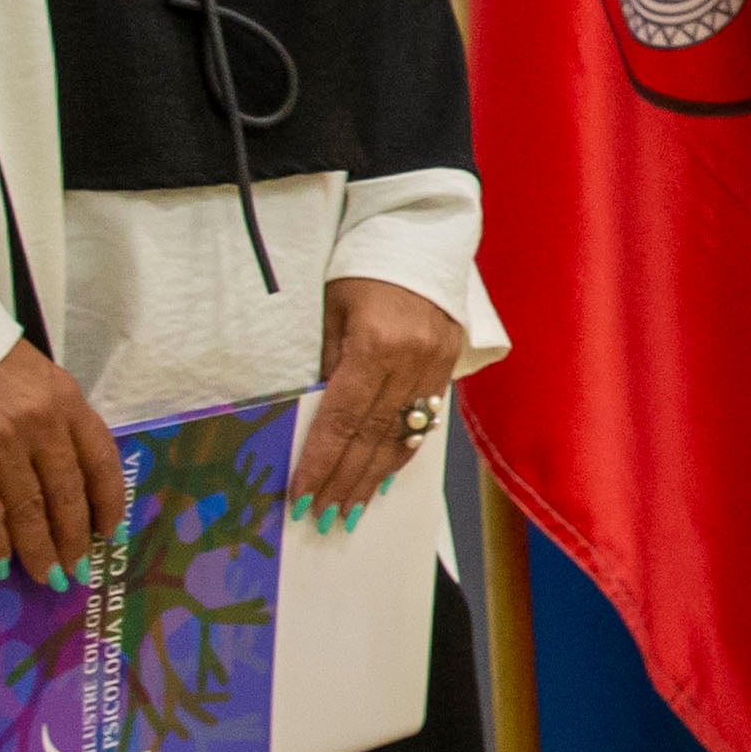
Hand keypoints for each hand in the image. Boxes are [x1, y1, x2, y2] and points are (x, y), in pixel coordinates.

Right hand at [0, 340, 126, 585]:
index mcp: (65, 400)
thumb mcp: (31, 375)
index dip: (108, 501)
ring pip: (28, 510)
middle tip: (76, 569)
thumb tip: (63, 472)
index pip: (100, 460)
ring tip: (46, 575)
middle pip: (66, 494)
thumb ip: (53, 415)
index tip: (109, 531)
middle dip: (73, 537)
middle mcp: (40, 424)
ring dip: (38, 549)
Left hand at [302, 275, 467, 527]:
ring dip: (373, 476)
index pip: (342, 419)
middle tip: (323, 518)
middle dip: (345, 481)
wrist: (420, 233)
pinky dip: (401, 451)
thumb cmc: (360, 265)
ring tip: (350, 510)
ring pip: (404, 434)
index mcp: (377, 345)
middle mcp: (412, 361)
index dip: (321, 462)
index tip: (302, 496)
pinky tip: (383, 475)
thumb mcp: (328, 311)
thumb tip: (312, 418)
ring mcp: (436, 364)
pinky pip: (424, 418)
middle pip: (374, 436)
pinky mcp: (448, 363)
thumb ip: (324, 364)